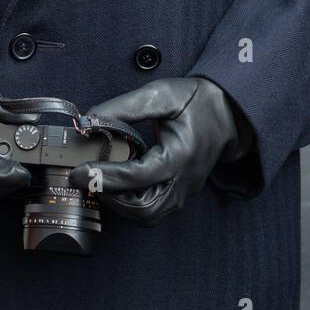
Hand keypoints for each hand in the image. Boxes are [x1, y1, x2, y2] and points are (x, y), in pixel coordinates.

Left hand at [68, 77, 252, 225]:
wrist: (229, 112)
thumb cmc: (197, 101)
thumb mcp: (162, 94)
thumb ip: (125, 107)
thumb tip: (90, 119)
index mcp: (181, 156)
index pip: (137, 176)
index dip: (105, 176)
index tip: (79, 170)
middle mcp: (184, 181)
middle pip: (143, 209)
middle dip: (111, 197)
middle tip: (85, 179)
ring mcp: (184, 191)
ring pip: (148, 215)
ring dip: (119, 204)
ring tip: (98, 181)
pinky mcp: (180, 193)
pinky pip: (153, 209)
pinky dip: (131, 204)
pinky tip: (116, 184)